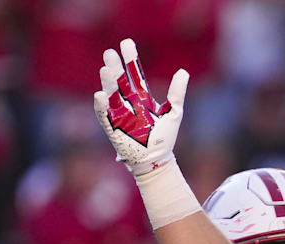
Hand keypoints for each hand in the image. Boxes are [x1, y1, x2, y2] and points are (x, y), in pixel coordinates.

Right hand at [93, 39, 188, 175]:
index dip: (130, 59)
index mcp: (142, 97)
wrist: (157, 160)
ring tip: (106, 69)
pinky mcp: (113, 128)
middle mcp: (128, 103)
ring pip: (111, 95)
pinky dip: (102, 106)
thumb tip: (183, 71)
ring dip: (108, 83)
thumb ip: (177, 93)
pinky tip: (101, 95)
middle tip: (110, 53)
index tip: (126, 43)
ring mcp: (119, 114)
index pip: (135, 74)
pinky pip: (105, 115)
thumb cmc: (164, 137)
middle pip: (119, 81)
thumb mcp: (174, 112)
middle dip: (115, 67)